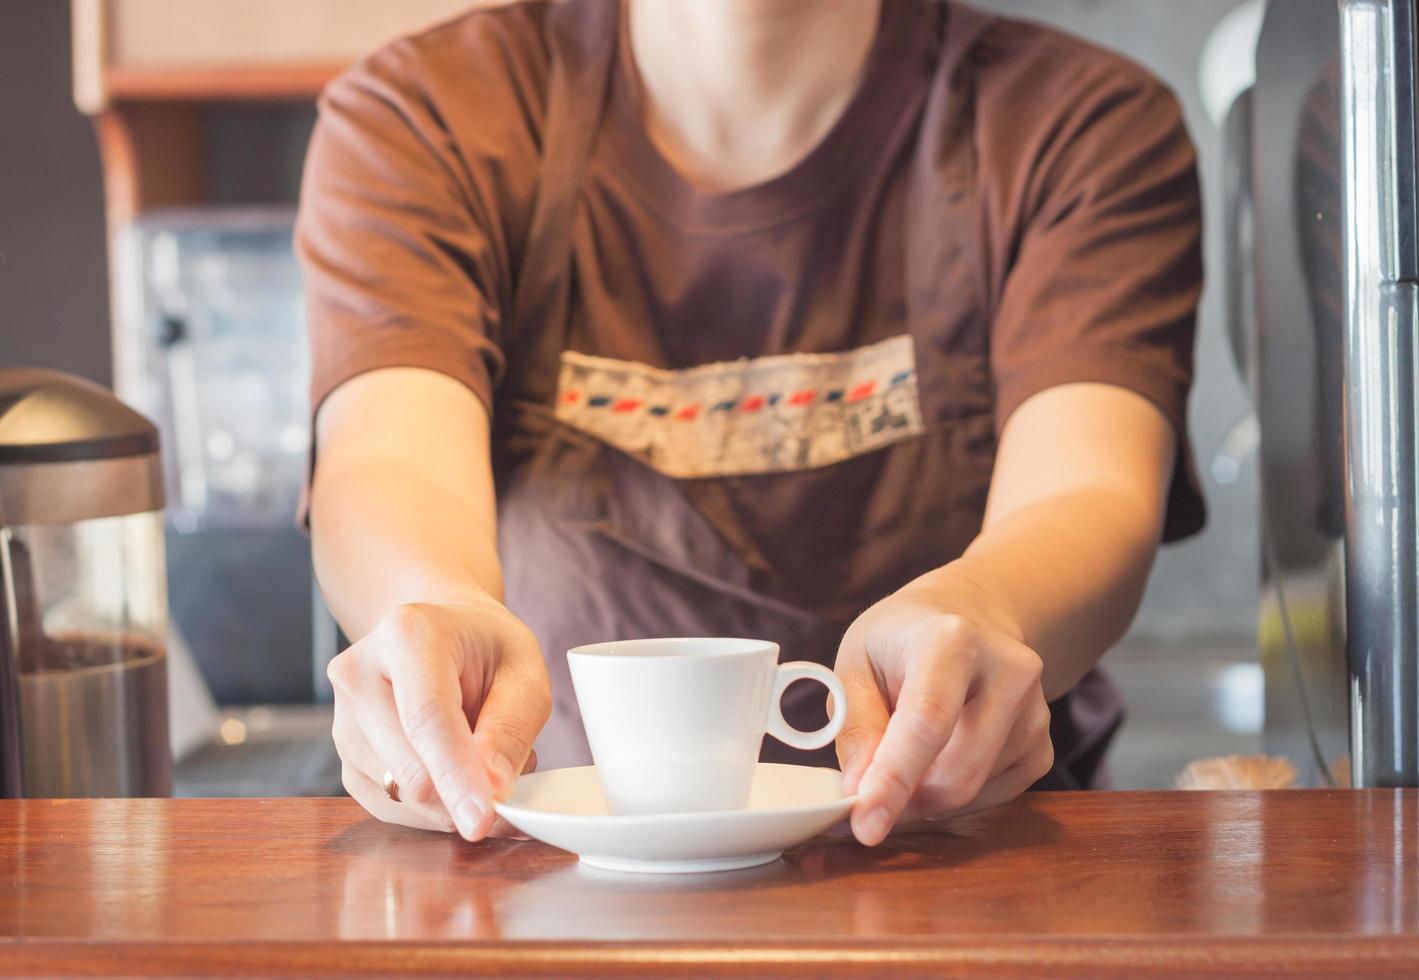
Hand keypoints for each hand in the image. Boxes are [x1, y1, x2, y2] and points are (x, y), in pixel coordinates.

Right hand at [328, 598, 550, 839]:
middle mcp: (359, 675)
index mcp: (407, 634)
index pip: (427, 718)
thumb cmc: (487, 649)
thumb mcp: (524, 674)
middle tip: (511, 798)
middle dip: (462, 798)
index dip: (455, 775)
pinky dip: (431, 810)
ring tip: (481, 760)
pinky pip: (390, 807)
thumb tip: (491, 792)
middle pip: (407, 767)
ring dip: (451, 800)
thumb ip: (510, 731)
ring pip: (399, 795)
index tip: (481, 820)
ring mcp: (344, 720)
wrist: (442, 636)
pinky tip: (455, 779)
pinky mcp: (345, 759)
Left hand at [834, 569, 1053, 844]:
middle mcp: (1007, 671)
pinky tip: (938, 761)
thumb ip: (855, 726)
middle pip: (957, 771)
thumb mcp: (855, 662)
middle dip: (905, 801)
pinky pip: (994, 796)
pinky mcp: (1043, 744)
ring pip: (973, 791)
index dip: (894, 781)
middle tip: (866, 802)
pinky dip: (955, 797)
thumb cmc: (901, 643)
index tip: (866, 828)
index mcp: (951, 641)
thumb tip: (859, 792)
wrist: (968, 618)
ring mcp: (1036, 710)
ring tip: (903, 760)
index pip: (927, 723)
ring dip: (926, 797)